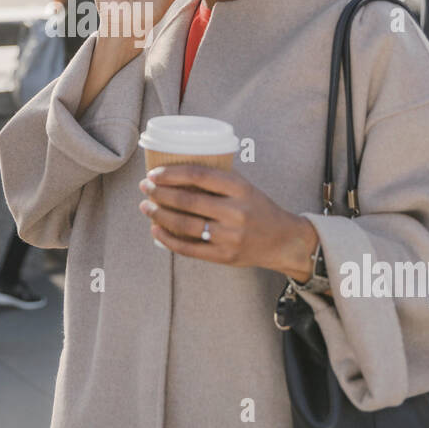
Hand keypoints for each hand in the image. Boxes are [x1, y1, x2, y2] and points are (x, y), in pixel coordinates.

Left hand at [137, 164, 317, 278]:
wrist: (283, 241)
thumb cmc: (258, 209)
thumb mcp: (245, 187)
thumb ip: (217, 181)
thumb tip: (176, 171)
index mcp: (241, 188)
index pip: (199, 176)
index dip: (172, 173)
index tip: (154, 173)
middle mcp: (236, 211)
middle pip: (188, 201)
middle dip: (160, 193)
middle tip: (145, 187)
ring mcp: (230, 236)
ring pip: (185, 225)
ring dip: (159, 214)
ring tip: (146, 206)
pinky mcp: (225, 256)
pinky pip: (189, 248)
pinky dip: (168, 239)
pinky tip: (155, 229)